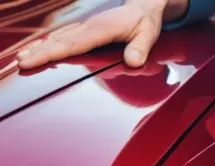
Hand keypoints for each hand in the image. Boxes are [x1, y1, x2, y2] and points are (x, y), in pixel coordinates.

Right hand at [16, 0, 187, 69]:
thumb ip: (140, 48)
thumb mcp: (148, 34)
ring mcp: (85, 28)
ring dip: (40, 49)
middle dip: (39, 53)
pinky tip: (38, 51)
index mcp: (100, 29)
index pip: (72, 44)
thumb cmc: (144, 22)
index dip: (52, 53)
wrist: (143, 7)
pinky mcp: (85, 31)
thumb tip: (133, 62)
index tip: (33, 60)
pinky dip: (49, 45)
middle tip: (20, 64)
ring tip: (21, 59)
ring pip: (58, 39)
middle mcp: (88, 27)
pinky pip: (64, 38)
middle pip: (59, 42)